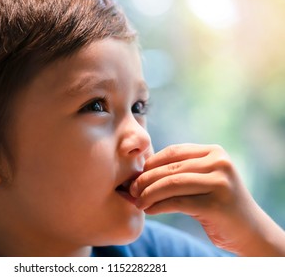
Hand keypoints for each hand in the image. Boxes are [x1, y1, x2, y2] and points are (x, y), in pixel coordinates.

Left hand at [130, 143, 284, 255]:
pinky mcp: (216, 205)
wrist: (250, 230)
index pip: (173, 152)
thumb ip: (180, 171)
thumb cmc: (218, 203)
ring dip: (148, 194)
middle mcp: (219, 163)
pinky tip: (149, 210)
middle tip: (131, 191)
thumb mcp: (203, 180)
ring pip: (171, 184)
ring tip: (138, 202)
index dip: (150, 164)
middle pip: (170, 168)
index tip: (136, 176)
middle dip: (145, 180)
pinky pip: (177, 202)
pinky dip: (158, 206)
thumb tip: (139, 173)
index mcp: (214, 152)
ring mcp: (220, 183)